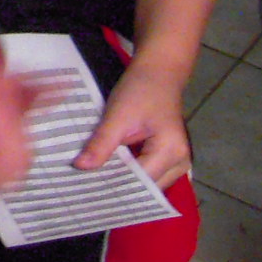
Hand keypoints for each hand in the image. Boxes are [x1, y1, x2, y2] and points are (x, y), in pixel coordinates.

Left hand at [74, 61, 189, 187]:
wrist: (157, 72)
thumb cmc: (140, 90)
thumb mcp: (117, 115)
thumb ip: (101, 143)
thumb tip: (81, 167)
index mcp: (171, 153)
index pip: (140, 182)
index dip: (113, 185)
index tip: (85, 189)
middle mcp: (180, 164)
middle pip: (145, 187)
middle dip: (116, 187)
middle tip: (84, 188)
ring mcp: (176, 163)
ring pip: (145, 183)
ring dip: (121, 181)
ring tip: (91, 182)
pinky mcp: (166, 158)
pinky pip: (146, 173)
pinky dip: (127, 172)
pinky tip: (105, 171)